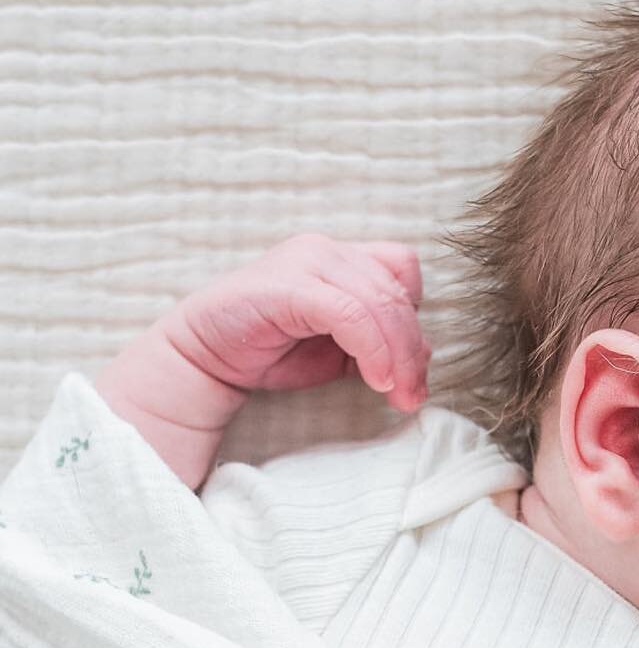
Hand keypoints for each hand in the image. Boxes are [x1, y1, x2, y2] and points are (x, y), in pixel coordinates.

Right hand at [160, 233, 430, 414]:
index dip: (416, 317)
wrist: (204, 360)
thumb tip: (424, 356)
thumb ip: (380, 346)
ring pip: (380, 300)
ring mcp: (307, 262)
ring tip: (397, 393)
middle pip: (398, 291)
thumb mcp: (340, 352)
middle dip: (414, 350)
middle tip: (413, 396)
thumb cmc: (272, 352)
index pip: (403, 270)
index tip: (412, 369)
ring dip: (399, 354)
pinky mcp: (289, 285)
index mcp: (343, 259)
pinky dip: (371, 348)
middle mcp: (327, 251)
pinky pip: (349, 313)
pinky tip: (375, 380)